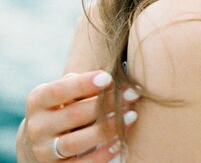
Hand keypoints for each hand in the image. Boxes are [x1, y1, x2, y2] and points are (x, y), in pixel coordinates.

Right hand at [17, 70, 139, 161]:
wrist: (40, 140)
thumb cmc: (63, 105)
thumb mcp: (64, 91)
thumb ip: (81, 84)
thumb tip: (111, 81)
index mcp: (37, 100)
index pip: (59, 90)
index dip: (84, 84)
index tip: (109, 78)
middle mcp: (37, 126)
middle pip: (73, 115)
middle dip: (105, 104)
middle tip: (131, 95)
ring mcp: (43, 151)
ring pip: (76, 142)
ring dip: (107, 129)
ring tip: (131, 116)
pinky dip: (101, 155)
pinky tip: (119, 142)